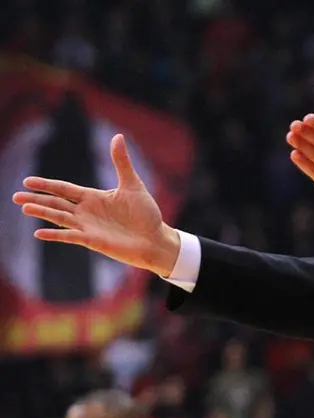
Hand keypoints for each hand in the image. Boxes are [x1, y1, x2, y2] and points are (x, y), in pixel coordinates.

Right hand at [12, 134, 180, 276]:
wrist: (155, 239)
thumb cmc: (145, 213)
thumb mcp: (132, 184)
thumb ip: (121, 162)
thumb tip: (117, 136)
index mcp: (93, 197)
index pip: (64, 189)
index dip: (47, 185)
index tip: (28, 181)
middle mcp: (86, 212)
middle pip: (56, 203)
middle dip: (37, 199)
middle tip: (15, 196)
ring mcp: (88, 227)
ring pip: (60, 218)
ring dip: (43, 213)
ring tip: (24, 207)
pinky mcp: (93, 241)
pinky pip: (70, 237)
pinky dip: (55, 235)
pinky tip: (39, 233)